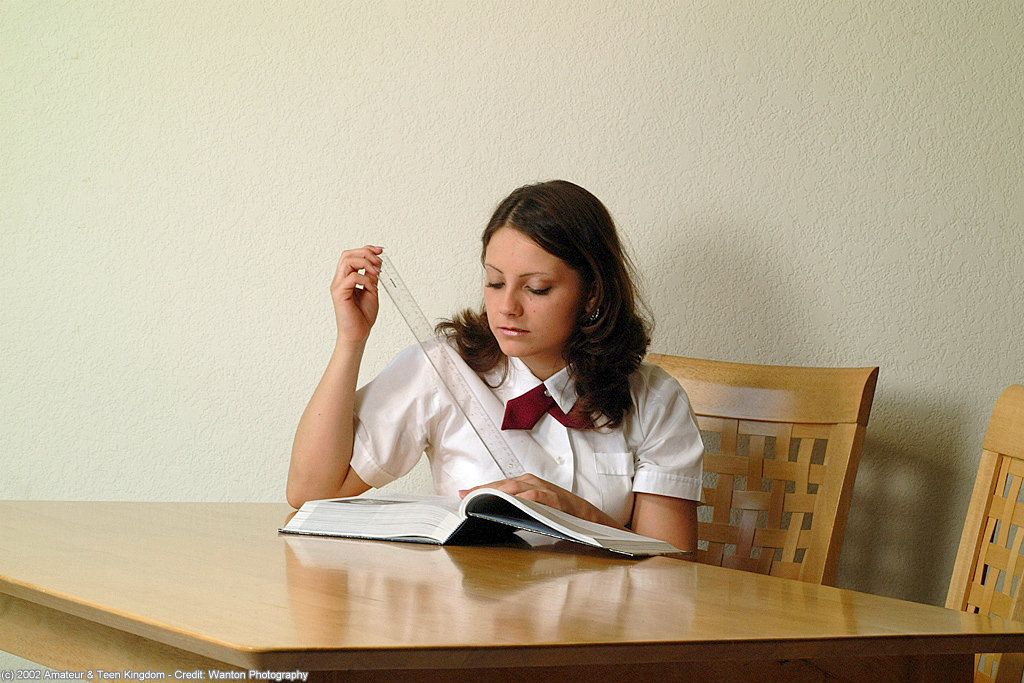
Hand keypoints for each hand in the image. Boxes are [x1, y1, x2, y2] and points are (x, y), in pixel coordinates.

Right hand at [331, 245, 382, 344]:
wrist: (358, 334)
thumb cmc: (363, 316)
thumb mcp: (372, 291)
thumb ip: (371, 277)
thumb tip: (376, 264)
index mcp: (346, 278)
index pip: (352, 255)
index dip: (367, 249)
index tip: (381, 251)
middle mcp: (339, 280)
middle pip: (347, 254)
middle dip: (366, 253)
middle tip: (380, 262)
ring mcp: (338, 286)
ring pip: (347, 260)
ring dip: (365, 262)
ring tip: (376, 272)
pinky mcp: (339, 293)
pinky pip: (352, 277)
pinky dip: (365, 278)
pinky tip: (371, 286)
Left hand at [459, 473, 621, 527]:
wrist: (587, 517)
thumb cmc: (556, 513)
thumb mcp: (531, 509)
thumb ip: (512, 509)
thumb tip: (488, 516)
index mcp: (524, 483)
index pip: (497, 485)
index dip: (479, 489)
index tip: (461, 495)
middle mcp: (531, 481)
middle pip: (502, 485)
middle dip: (483, 491)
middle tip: (466, 499)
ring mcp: (543, 488)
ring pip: (516, 487)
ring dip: (498, 493)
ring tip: (482, 499)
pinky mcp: (554, 498)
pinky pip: (537, 496)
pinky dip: (524, 498)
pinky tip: (514, 502)